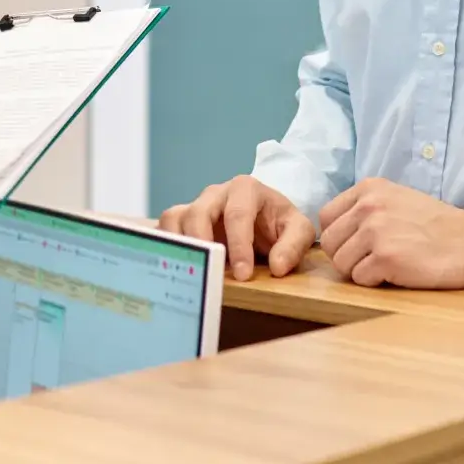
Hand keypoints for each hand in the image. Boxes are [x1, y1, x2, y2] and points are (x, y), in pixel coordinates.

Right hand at [157, 175, 314, 280]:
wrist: (265, 219)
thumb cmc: (278, 223)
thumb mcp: (297, 230)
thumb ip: (293, 246)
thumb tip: (277, 267)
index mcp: (246, 189)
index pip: (237, 215)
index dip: (238, 246)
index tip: (243, 274)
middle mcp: (217, 192)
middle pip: (200, 212)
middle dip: (205, 244)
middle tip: (211, 272)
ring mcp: (196, 203)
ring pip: (177, 217)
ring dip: (181, 244)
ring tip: (190, 270)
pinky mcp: (183, 218)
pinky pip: (165, 226)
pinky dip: (167, 243)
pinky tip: (176, 264)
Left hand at [317, 178, 463, 288]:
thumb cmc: (435, 225)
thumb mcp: (396, 198)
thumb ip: (364, 207)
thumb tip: (334, 229)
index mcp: (368, 188)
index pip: (326, 217)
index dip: (338, 237)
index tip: (355, 245)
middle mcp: (368, 206)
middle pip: (329, 243)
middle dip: (346, 257)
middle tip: (371, 261)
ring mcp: (375, 231)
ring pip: (341, 264)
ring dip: (360, 271)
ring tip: (386, 266)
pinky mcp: (385, 258)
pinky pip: (359, 278)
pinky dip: (375, 282)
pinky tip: (396, 273)